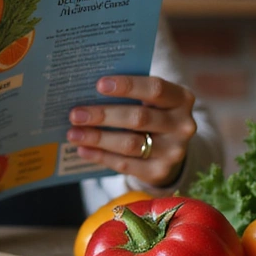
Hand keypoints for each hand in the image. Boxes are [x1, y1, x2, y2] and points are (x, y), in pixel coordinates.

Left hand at [66, 75, 196, 186]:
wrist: (169, 148)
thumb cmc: (152, 113)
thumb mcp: (150, 100)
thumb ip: (130, 93)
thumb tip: (88, 91)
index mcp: (181, 98)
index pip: (155, 88)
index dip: (127, 86)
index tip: (99, 84)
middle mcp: (182, 125)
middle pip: (138, 118)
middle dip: (103, 115)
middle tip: (75, 114)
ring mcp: (173, 151)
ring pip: (130, 144)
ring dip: (97, 138)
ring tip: (73, 133)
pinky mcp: (160, 171)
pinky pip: (125, 164)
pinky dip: (101, 156)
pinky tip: (83, 150)